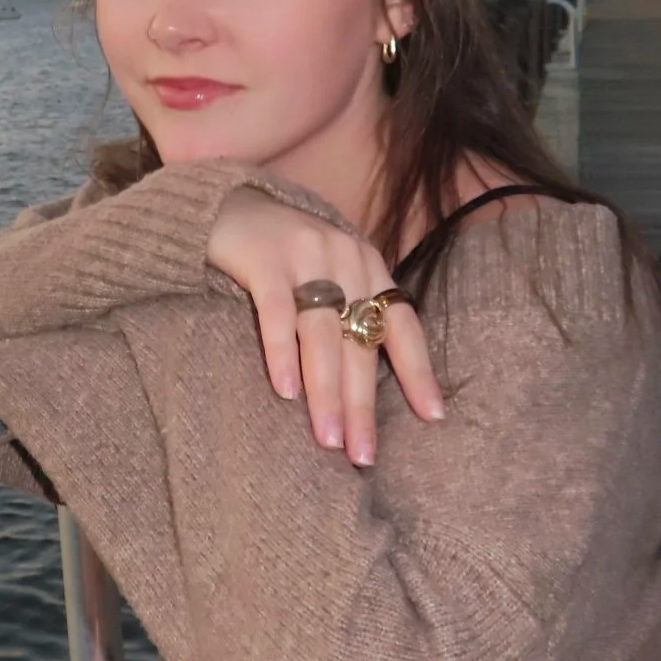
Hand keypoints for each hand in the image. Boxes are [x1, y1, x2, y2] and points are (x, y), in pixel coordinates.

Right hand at [207, 187, 444, 466]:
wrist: (227, 205)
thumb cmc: (283, 255)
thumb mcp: (330, 273)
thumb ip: (351, 311)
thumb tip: (365, 390)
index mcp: (369, 266)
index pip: (402, 325)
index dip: (418, 372)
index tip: (433, 417)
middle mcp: (346, 258)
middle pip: (360, 344)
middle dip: (362, 405)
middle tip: (362, 455)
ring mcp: (306, 256)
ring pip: (323, 337)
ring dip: (326, 393)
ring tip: (328, 440)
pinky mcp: (265, 259)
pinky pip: (277, 315)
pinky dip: (282, 355)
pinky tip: (285, 393)